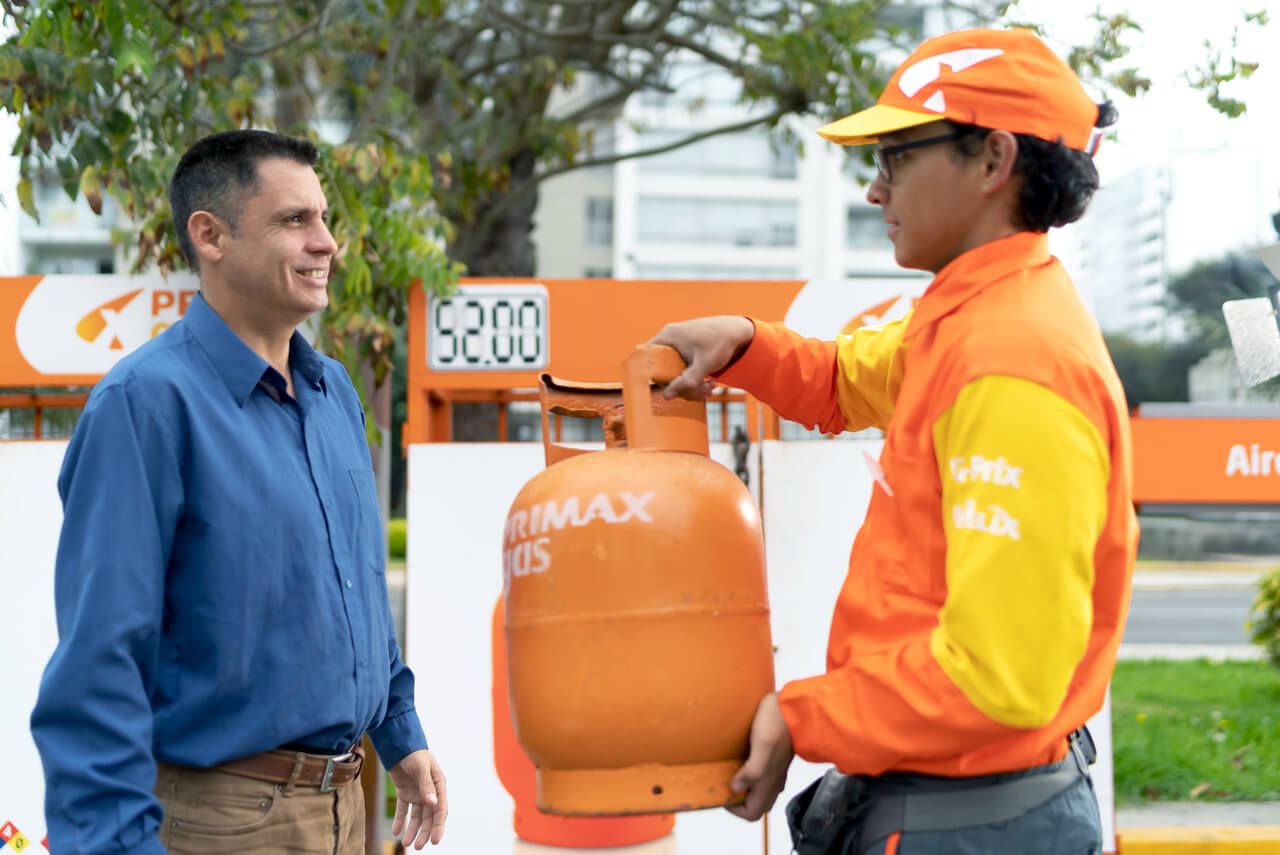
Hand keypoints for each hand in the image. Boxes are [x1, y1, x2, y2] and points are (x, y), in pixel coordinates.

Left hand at [388, 749, 447, 847]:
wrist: (399, 744)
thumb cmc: (414, 753)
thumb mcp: (421, 767)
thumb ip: (426, 785)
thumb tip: (432, 803)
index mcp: (438, 785)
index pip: (440, 809)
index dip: (438, 826)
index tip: (434, 840)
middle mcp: (430, 791)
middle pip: (429, 816)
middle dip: (425, 832)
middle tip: (419, 846)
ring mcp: (417, 793)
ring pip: (417, 816)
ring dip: (413, 829)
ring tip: (406, 843)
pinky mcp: (405, 792)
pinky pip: (403, 809)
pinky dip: (400, 820)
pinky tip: (395, 831)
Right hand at [646, 316, 754, 399]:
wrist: (739, 332)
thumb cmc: (721, 342)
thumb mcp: (704, 365)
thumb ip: (686, 381)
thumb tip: (666, 396)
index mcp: (667, 336)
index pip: (645, 358)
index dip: (648, 375)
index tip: (659, 390)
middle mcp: (669, 339)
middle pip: (662, 371)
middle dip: (680, 386)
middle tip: (699, 391)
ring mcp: (678, 346)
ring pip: (674, 373)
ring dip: (691, 386)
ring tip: (710, 387)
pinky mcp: (686, 353)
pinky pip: (683, 370)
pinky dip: (694, 380)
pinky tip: (710, 384)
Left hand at [727, 692, 793, 820]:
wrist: (796, 707)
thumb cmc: (780, 724)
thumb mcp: (763, 746)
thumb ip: (751, 771)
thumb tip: (735, 787)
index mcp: (769, 782)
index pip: (752, 813)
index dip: (735, 810)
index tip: (722, 795)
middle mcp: (773, 779)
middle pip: (755, 804)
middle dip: (737, 799)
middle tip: (723, 784)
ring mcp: (775, 768)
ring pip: (758, 789)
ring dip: (742, 785)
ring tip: (728, 771)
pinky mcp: (774, 756)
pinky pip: (760, 773)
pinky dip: (747, 771)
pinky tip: (739, 757)